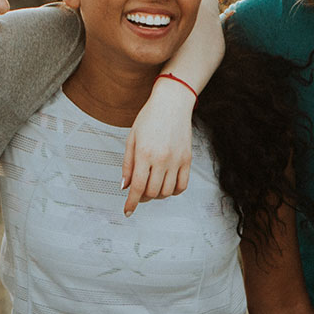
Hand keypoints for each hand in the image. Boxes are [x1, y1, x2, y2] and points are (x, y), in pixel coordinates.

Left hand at [122, 78, 195, 216]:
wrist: (172, 103)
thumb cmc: (149, 118)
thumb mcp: (131, 139)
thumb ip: (128, 164)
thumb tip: (125, 186)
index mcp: (144, 154)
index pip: (137, 187)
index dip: (131, 203)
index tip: (128, 211)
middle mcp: (161, 159)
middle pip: (152, 192)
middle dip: (142, 198)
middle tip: (138, 194)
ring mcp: (177, 160)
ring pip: (167, 192)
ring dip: (157, 195)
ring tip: (151, 188)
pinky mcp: (188, 159)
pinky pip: (182, 185)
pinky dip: (173, 191)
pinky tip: (166, 186)